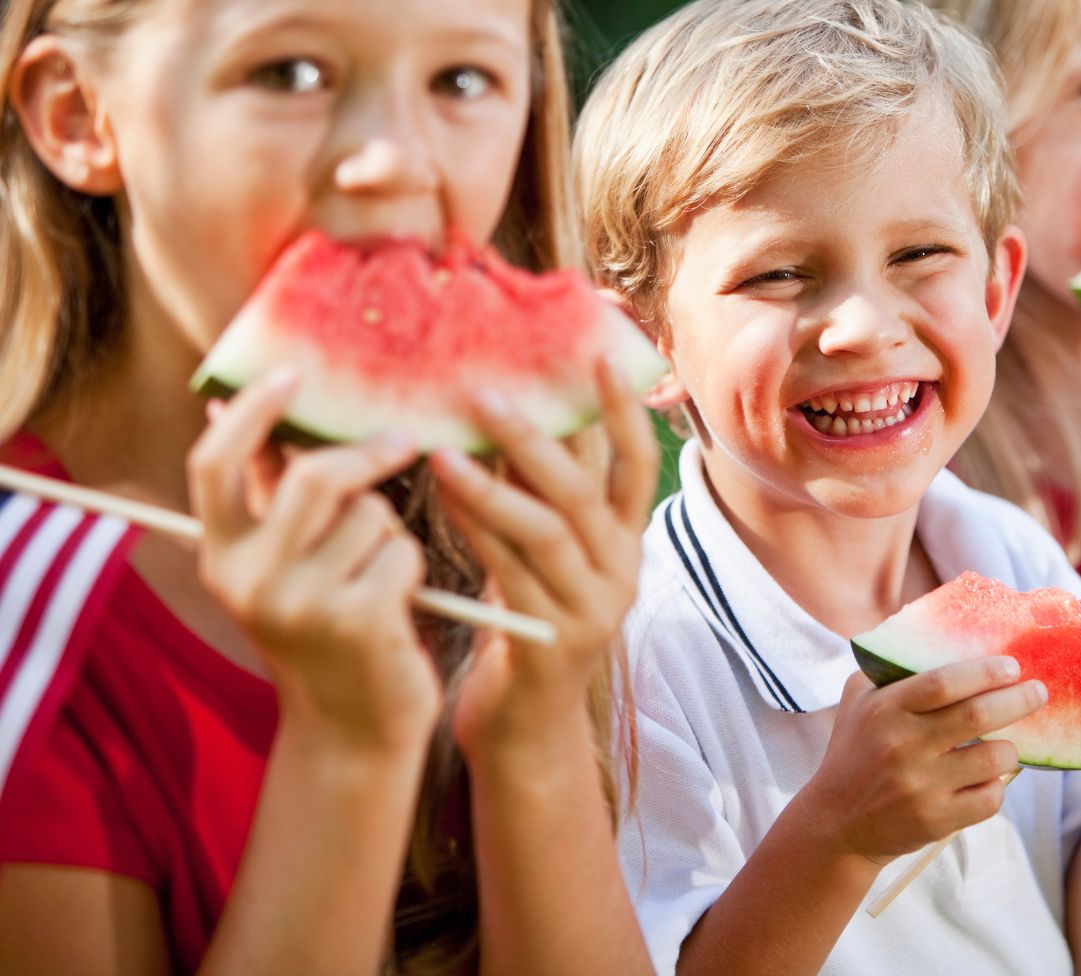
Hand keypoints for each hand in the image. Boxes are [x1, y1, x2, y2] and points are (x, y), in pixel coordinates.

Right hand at [187, 368, 438, 753]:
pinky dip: (412, 570)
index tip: (291, 375)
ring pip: (371, 515)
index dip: (253, 413)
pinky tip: (399, 607)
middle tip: (403, 443)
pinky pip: (402, 554)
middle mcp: (248, 580)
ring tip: (381, 577)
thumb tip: (235, 406)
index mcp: (221, 557)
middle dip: (368, 457)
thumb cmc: (329, 629)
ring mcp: (299, 603)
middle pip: (313, 477)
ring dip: (391, 534)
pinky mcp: (354, 622)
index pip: (215, 465)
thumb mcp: (284, 564)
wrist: (354, 730)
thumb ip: (266, 493)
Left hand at [432, 358, 658, 758]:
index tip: (595, 356)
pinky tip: (442, 502)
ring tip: (444, 451)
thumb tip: (510, 410)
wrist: (524, 726)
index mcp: (626, 542)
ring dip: (493, 485)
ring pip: (548, 530)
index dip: (620, 412)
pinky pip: (510, 572)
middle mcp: (622, 571)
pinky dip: (476, 530)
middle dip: (536, 439)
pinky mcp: (556, 641)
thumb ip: (539, 494)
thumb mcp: (542, 553)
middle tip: (485, 395)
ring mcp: (594, 608)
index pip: (637, 465)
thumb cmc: (522, 620)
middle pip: (587, 491)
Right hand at [797, 657, 1046, 866]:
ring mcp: (921, 786)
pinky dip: (998, 785)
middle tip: (1038, 691)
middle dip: (1018, 700)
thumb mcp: (858, 701)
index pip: (944, 682)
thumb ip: (890, 669)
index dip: (984, 671)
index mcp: (886, 710)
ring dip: (1010, 748)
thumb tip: (940, 638)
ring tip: (1008, 742)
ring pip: (993, 759)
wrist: (835, 824)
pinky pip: (990, 798)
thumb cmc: (854, 751)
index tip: (1012, 666)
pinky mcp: (936, 820)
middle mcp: (904, 746)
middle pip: (978, 716)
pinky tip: (988, 778)